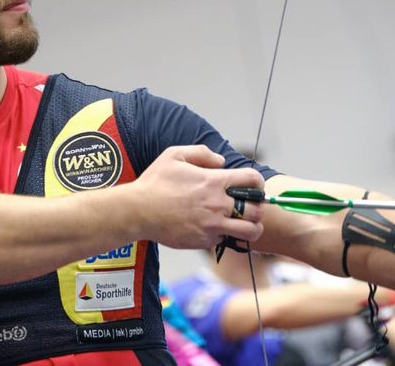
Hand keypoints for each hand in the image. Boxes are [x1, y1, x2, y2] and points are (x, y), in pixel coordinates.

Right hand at [133, 145, 264, 248]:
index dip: (257, 182)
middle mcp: (217, 205)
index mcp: (213, 182)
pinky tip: (213, 227)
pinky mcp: (203, 241)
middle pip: (257, 210)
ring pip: (250, 231)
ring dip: (251, 227)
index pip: (253, 180)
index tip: (253, 186)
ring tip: (243, 223)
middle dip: (258, 207)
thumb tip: (221, 162)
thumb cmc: (155, 182)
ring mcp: (212, 226)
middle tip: (249, 206)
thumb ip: (202, 153)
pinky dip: (223, 235)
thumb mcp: (174, 154)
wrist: (137, 211)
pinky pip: (224, 240)